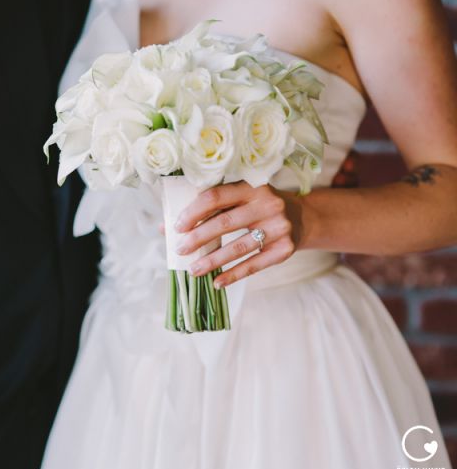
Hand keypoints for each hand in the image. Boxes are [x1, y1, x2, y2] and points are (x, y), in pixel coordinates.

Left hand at [174, 182, 303, 287]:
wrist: (303, 217)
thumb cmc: (258, 206)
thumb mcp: (240, 198)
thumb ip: (208, 209)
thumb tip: (165, 228)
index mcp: (252, 186)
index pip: (215, 197)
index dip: (193, 212)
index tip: (177, 227)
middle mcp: (268, 204)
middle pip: (224, 223)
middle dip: (198, 238)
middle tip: (180, 250)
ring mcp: (279, 227)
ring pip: (238, 248)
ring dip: (212, 261)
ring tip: (193, 270)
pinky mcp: (284, 250)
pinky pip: (253, 265)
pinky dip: (233, 275)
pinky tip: (216, 282)